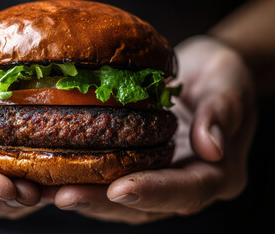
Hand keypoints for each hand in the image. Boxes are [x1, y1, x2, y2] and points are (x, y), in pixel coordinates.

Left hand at [52, 36, 256, 223]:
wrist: (202, 73)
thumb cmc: (219, 74)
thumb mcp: (229, 81)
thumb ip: (223, 112)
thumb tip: (211, 148)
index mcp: (217, 172)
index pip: (187, 189)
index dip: (154, 192)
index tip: (120, 189)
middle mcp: (185, 184)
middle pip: (145, 204)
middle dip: (103, 202)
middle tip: (66, 197)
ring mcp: (158, 180)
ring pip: (121, 201)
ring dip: (85, 197)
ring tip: (48, 192)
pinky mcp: (137, 169)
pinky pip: (109, 181)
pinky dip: (81, 181)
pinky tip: (51, 178)